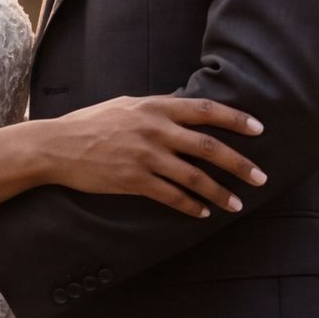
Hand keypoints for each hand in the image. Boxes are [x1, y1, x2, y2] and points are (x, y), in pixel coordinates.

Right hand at [44, 95, 265, 214]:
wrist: (57, 146)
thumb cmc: (91, 123)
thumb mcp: (127, 104)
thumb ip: (157, 108)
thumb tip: (183, 107)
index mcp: (156, 107)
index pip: (205, 110)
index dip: (235, 119)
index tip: (259, 129)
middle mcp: (155, 130)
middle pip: (208, 147)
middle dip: (239, 163)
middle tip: (261, 177)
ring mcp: (145, 156)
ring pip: (194, 177)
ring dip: (220, 192)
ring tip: (238, 203)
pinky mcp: (134, 181)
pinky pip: (171, 196)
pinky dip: (191, 206)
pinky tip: (203, 213)